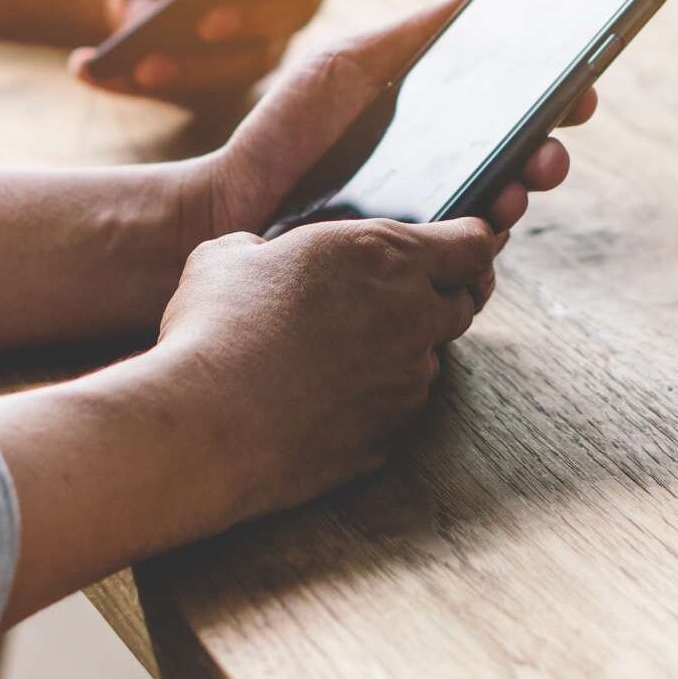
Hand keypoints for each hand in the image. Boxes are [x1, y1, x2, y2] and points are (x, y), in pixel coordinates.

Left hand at [69, 0, 446, 102]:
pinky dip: (135, 79)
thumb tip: (145, 12)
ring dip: (188, 64)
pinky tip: (84, 70)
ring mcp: (265, 41)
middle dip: (251, 14)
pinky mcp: (225, 78)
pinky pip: (190, 86)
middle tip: (205, 17)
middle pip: (293, 7)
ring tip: (133, 62)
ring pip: (242, 62)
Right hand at [150, 215, 500, 527]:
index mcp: (385, 256)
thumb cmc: (214, 328)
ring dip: (402, 351)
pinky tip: (327, 397)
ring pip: (428, 359)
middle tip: (400, 297)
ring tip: (341, 353)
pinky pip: (397, 410)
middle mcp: (412, 317)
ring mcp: (406, 383)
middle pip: (463, 302)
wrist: (203, 427)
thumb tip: (262, 256)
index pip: (473, 243)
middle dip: (441, 296)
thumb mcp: (230, 254)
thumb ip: (270, 246)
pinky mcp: (389, 435)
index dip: (474, 242)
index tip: (466, 246)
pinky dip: (375, 400)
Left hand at [183, 0, 596, 247]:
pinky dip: (483, 246)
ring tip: (519, 185)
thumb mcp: (348, 67)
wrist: (233, 204)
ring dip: (524, 197)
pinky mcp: (412, 269)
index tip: (582, 88)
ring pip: (503, 214)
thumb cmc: (287, 133)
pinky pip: (465, 265)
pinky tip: (484, 228)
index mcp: (442, 127)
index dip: (558, 101)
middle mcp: (447, 176)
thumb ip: (413, 35)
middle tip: (554, 147)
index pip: (516, 114)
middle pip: (523, 165)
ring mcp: (432, 225)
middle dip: (551, 153)